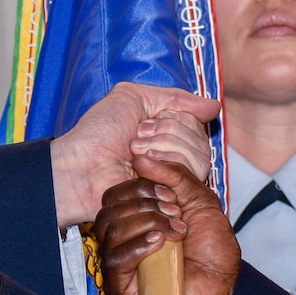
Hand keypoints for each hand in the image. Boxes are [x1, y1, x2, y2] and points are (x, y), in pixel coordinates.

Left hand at [51, 84, 220, 226]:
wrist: (81, 166)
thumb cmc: (98, 133)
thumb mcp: (132, 98)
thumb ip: (175, 97)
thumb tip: (214, 105)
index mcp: (165, 133)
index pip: (196, 121)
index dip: (174, 116)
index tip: (146, 120)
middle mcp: (173, 155)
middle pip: (201, 138)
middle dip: (169, 130)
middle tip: (138, 137)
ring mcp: (174, 177)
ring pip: (200, 156)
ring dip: (165, 146)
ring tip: (136, 153)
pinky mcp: (173, 197)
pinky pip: (191, 175)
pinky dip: (165, 163)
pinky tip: (142, 167)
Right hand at [97, 155, 239, 294]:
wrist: (223, 288)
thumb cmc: (213, 251)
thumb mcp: (200, 201)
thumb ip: (174, 176)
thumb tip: (140, 158)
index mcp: (136, 220)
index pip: (116, 194)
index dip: (140, 187)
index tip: (172, 195)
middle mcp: (123, 240)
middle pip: (109, 209)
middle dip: (145, 204)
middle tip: (176, 214)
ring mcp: (120, 264)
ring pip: (110, 229)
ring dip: (147, 222)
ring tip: (176, 232)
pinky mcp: (121, 288)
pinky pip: (115, 258)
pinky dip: (139, 244)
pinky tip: (161, 244)